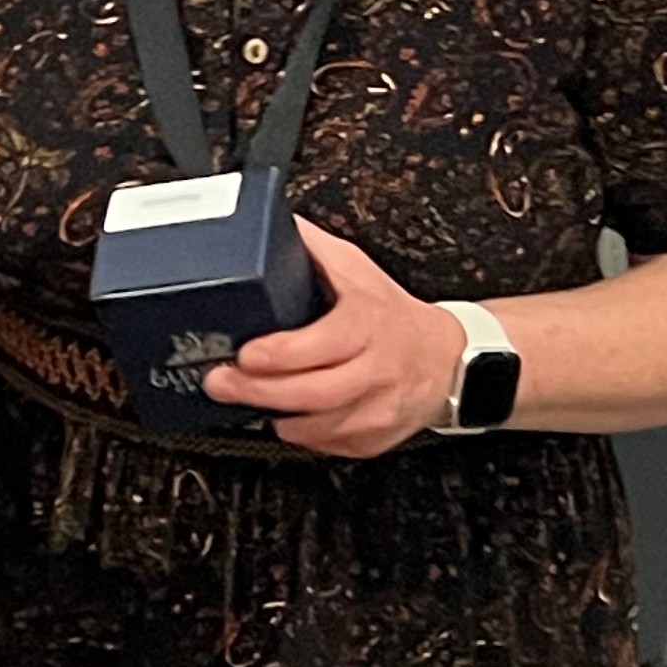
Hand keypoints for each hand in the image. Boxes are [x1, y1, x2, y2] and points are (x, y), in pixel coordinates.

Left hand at [201, 221, 461, 458]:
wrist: (446, 360)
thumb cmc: (392, 314)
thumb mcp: (357, 270)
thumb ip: (314, 248)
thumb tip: (275, 222)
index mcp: (368, 325)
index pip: (323, 344)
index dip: (281, 354)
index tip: (246, 353)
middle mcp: (376, 371)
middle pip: (313, 393)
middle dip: (257, 391)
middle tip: (220, 382)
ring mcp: (377, 409)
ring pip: (318, 426)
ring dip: (274, 415)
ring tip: (245, 398)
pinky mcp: (373, 438)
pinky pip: (327, 444)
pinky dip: (300, 432)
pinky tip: (284, 414)